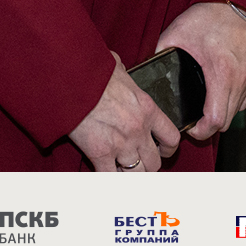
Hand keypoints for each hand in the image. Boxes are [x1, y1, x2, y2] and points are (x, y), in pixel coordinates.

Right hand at [66, 53, 180, 171]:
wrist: (74, 78)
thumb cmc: (94, 70)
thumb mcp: (118, 68)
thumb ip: (125, 78)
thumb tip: (119, 71)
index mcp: (147, 108)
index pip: (171, 137)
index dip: (168, 149)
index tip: (161, 150)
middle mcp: (138, 130)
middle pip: (154, 162)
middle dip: (147, 165)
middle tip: (138, 162)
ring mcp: (121, 144)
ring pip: (136, 174)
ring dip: (129, 174)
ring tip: (121, 170)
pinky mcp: (100, 152)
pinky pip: (110, 177)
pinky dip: (108, 177)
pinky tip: (104, 172)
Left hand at [155, 1, 245, 140]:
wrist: (237, 0)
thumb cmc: (213, 14)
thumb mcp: (178, 32)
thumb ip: (162, 52)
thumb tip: (151, 64)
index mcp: (221, 73)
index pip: (215, 120)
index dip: (201, 132)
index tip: (192, 128)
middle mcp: (240, 79)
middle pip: (227, 121)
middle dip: (209, 124)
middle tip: (195, 117)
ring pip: (237, 110)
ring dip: (222, 112)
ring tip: (206, 103)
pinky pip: (245, 97)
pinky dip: (233, 99)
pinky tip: (220, 89)